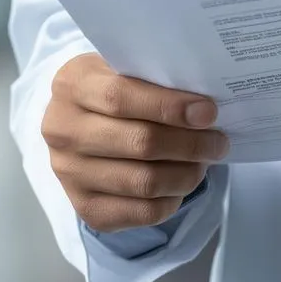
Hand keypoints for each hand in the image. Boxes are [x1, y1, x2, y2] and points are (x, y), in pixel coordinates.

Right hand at [42, 54, 229, 231]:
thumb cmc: (113, 89)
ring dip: (186, 174)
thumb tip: (204, 108)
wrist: (78, 124)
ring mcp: (69, 173)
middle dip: (189, 144)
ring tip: (204, 161)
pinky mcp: (85, 208)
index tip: (208, 112)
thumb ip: (154, 80)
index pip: (120, 98)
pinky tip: (182, 183)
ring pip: (144, 182)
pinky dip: (172, 199)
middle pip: (139, 143)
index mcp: (72, 85)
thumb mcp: (122, 69)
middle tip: (218, 141)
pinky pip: (142, 212)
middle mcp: (62, 130)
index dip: (169, 107)